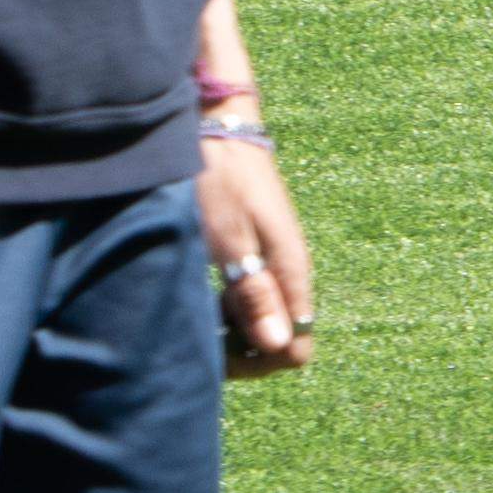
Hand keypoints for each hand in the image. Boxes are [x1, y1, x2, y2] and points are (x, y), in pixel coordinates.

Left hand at [202, 135, 318, 375]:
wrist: (220, 129)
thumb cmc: (218, 181)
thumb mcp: (228, 239)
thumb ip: (253, 293)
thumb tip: (278, 345)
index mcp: (291, 273)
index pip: (295, 350)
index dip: (257, 362)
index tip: (216, 351)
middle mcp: (292, 274)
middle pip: (284, 340)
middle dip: (243, 351)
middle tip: (200, 329)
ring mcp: (278, 264)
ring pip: (268, 322)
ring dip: (235, 330)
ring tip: (198, 309)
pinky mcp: (262, 253)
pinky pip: (256, 300)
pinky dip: (231, 310)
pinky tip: (205, 292)